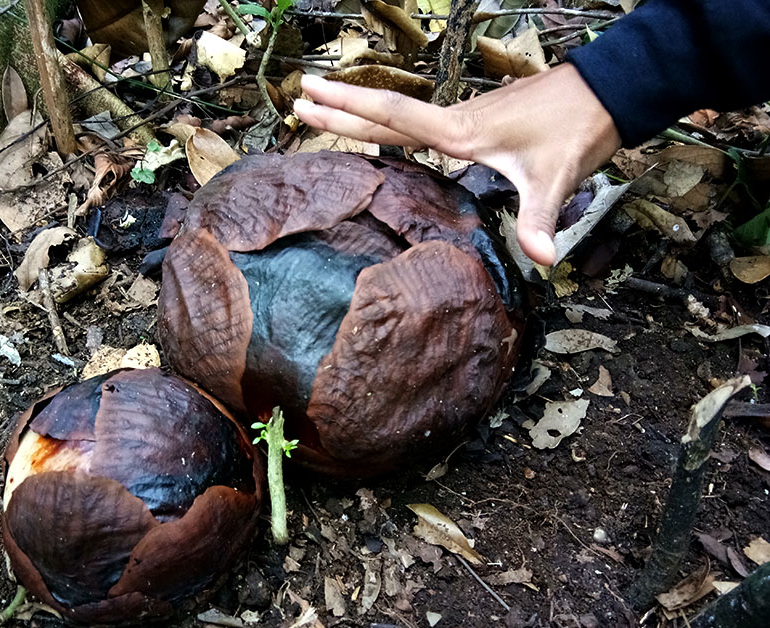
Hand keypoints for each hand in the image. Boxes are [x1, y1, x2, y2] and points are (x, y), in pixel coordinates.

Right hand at [294, 64, 621, 265]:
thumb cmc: (577, 128)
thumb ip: (539, 219)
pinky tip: (387, 132)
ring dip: (361, 110)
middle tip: (298, 95)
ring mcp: (464, 118)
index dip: (346, 109)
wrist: (605, 93)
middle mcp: (455, 121)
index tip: (307, 97)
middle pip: (385, 112)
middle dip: (339, 105)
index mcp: (460, 132)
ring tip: (326, 109)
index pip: (391, 116)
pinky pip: (421, 122)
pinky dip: (392, 123)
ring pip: (400, 115)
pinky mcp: (476, 123)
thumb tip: (540, 259)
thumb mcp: (555, 178)